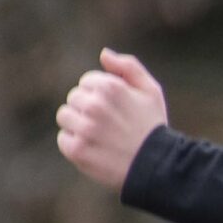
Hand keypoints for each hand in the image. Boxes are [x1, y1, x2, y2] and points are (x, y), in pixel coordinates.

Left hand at [54, 50, 168, 193]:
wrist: (158, 167)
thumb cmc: (153, 127)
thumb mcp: (151, 91)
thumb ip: (129, 67)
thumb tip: (104, 54)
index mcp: (110, 87)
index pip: (87, 82)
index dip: (101, 96)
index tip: (117, 110)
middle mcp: (94, 105)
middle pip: (74, 98)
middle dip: (88, 109)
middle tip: (110, 125)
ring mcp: (84, 128)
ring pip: (65, 116)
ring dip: (78, 125)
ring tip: (101, 136)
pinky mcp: (77, 149)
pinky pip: (64, 139)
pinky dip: (76, 144)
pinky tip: (95, 149)